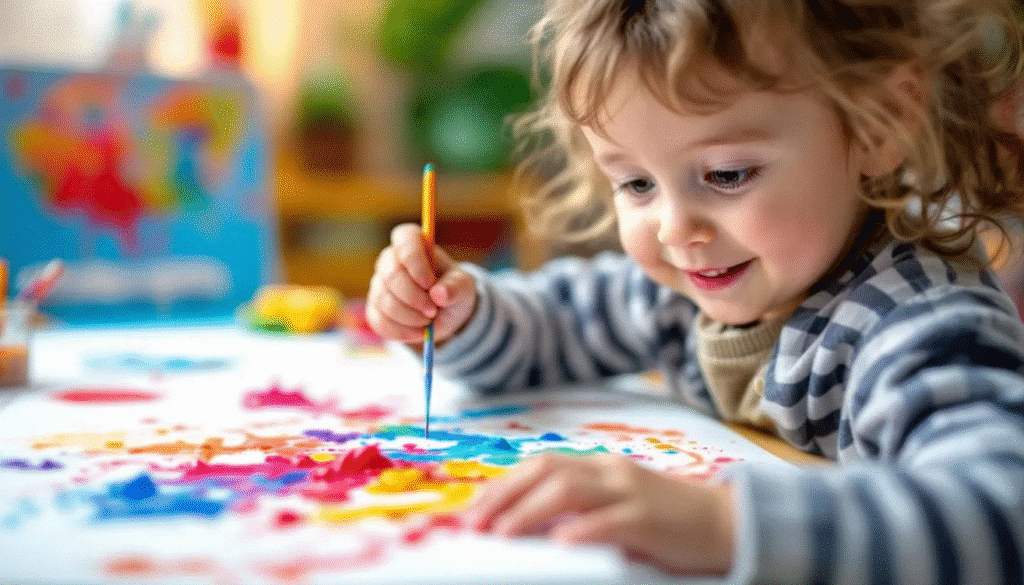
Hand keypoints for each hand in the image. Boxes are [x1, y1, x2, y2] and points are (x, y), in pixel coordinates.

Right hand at [366, 223, 477, 343]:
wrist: (444, 314)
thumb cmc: (452, 290)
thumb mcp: (463, 287)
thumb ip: (455, 287)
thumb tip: (439, 293)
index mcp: (414, 245)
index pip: (404, 238)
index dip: (414, 260)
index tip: (429, 283)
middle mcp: (391, 261)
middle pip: (390, 274)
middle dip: (413, 297)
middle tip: (433, 310)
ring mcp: (379, 285)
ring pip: (384, 301)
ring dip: (410, 317)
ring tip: (428, 320)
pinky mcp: (374, 309)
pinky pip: (379, 322)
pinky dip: (401, 332)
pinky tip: (418, 332)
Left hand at [465, 453, 735, 575]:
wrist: (726, 523)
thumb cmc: (666, 520)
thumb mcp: (616, 505)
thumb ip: (578, 507)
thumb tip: (528, 525)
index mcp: (599, 466)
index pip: (541, 465)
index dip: (504, 483)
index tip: (475, 507)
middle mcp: (610, 471)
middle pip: (547, 472)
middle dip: (506, 495)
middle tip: (476, 522)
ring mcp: (630, 491)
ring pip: (570, 491)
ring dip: (530, 511)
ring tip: (503, 533)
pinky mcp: (648, 518)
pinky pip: (610, 520)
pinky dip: (582, 529)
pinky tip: (560, 542)